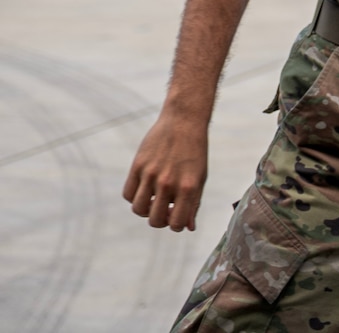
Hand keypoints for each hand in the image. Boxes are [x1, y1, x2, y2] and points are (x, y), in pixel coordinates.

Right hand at [123, 109, 209, 231]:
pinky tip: (145, 189)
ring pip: (138, 209)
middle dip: (160, 221)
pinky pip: (128, 194)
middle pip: (155, 220)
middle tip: (165, 211)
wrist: (184, 121)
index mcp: (188, 186)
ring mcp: (151, 174)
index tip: (176, 219)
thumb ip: (194, 203)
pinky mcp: (137, 166)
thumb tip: (188, 227)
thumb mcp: (200, 177)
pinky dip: (134, 197)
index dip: (176, 226)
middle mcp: (168, 182)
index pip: (177, 223)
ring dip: (145, 210)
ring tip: (154, 200)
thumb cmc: (195, 151)